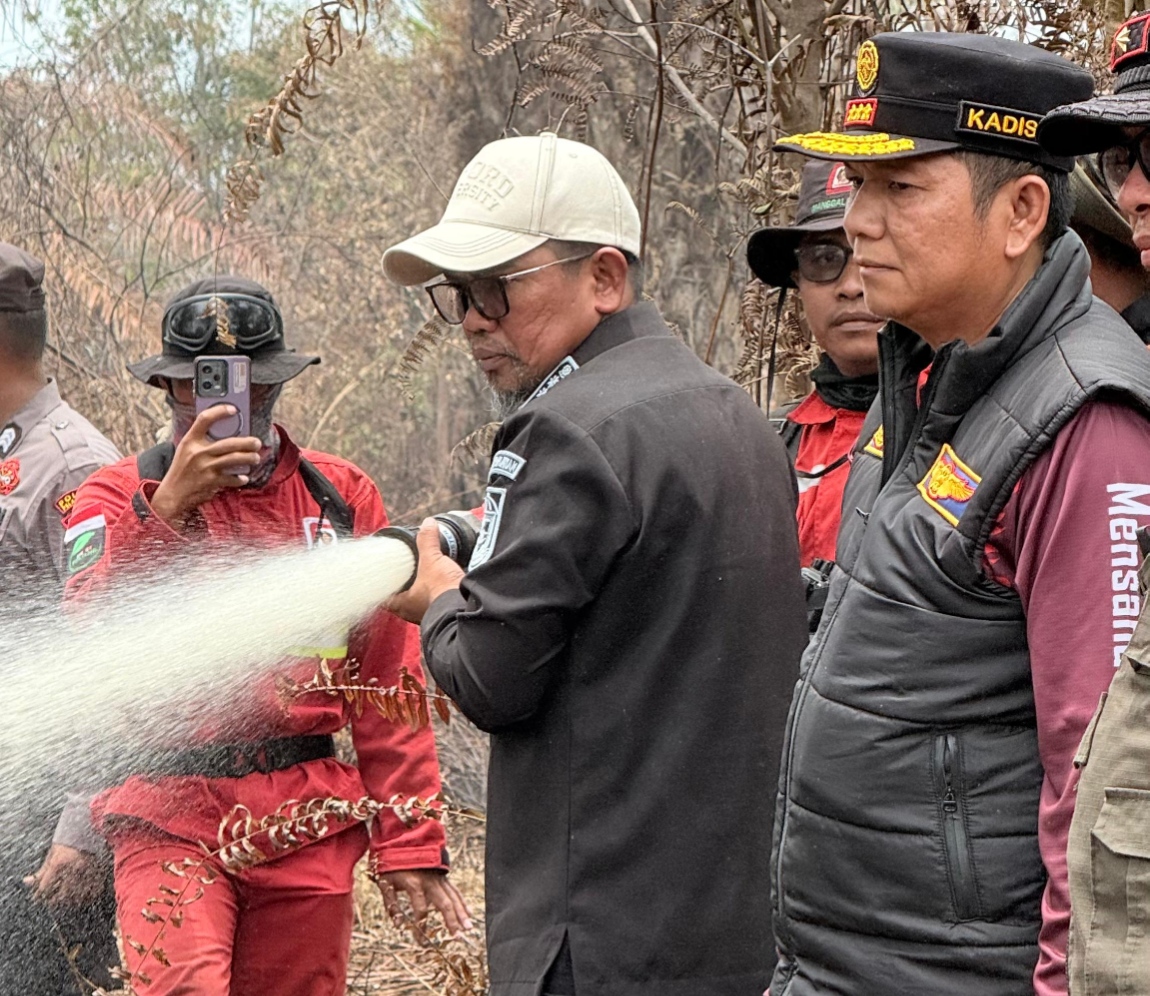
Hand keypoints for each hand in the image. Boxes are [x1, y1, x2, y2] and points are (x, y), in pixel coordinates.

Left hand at [23, 844, 104, 907]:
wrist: (88, 828)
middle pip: (60, 896)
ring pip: (76, 896)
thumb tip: (26, 882)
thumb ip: (41, 871)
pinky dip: (87, 896)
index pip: (45, 888)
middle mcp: (73, 869)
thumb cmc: (67, 841)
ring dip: (69, 900)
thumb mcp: (52, 854)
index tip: (37, 897)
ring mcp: (87, 871)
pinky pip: (93, 891)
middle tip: (50, 900)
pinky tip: (81, 895)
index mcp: (59, 863)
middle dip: (53, 900)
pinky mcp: (99, 871)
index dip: (39, 895)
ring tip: (64, 898)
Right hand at [150, 406, 261, 527]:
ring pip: (234, 459)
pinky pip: (232, 478)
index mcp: (190, 441)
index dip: (219, 411)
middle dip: (247, 443)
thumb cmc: (182, 469)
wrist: (173, 493)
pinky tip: (244, 477)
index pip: (204, 419)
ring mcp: (205, 467)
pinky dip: (240, 478)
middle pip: (228, 443)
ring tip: (256, 458)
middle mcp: (198, 452)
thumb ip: (201, 440)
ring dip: (249, 458)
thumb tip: (227, 432)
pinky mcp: (211, 482)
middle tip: (257, 442)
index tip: (233, 409)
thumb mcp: (186, 450)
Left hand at [378, 868, 473, 938]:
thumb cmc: (391, 864)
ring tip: (469, 928)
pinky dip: (462, 902)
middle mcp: (430, 882)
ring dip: (462, 913)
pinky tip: (468, 913)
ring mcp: (439, 878)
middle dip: (452, 921)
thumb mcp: (385, 883)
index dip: (421, 927)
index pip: (421, 910)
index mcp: (414, 884)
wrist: (403, 840)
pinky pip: (454, 891)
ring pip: (453, 897)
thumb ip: (391, 904)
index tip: (420, 941)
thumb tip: (398, 925)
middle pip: (444, 904)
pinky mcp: (443, 876)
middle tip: (459, 937)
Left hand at [387, 518, 465, 623]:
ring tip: (424, 574)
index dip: (386, 583)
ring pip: (418, 601)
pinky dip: (436, 593)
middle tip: (407, 569)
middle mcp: (411, 613)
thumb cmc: (442, 590)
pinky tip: (440, 583)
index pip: (385, 595)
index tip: (388, 572)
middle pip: (401, 597)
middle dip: (405, 584)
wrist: (467, 606)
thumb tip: (428, 524)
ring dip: (421, 589)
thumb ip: (428, 541)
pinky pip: (435, 602)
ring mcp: (426, 615)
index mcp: (400, 604)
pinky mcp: (442, 614)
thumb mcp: (432, 560)